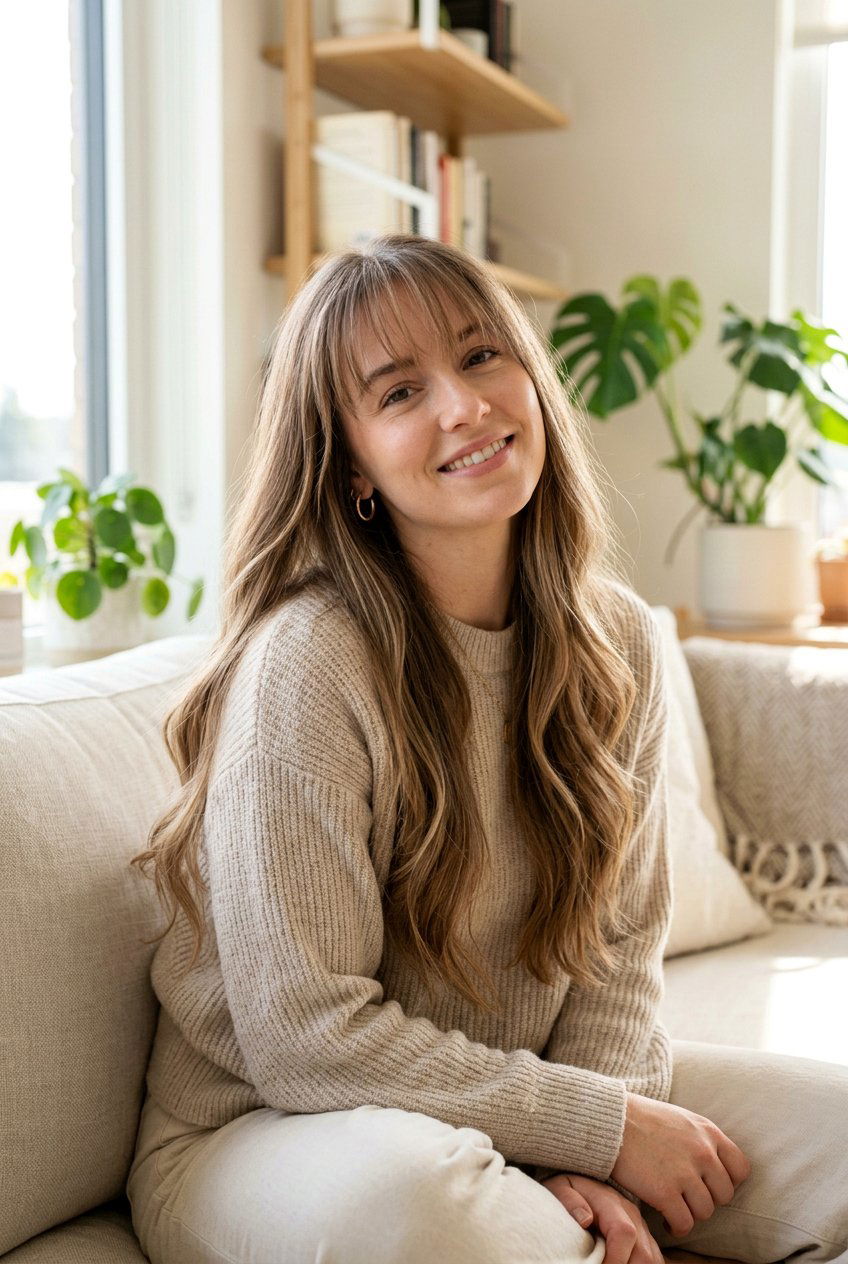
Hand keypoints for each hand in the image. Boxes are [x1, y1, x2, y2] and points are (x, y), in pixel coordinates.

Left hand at [541, 1172, 663, 1263]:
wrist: (581, 1178)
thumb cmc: (568, 1189)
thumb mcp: (561, 1188)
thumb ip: (570, 1201)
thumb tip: (586, 1219)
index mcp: (611, 1202)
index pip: (624, 1233)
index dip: (615, 1259)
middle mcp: (632, 1214)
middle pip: (644, 1253)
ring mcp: (642, 1226)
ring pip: (653, 1259)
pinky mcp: (645, 1237)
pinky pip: (654, 1258)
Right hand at [611, 1093, 751, 1236]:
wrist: (610, 1120)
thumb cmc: (642, 1119)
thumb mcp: (681, 1119)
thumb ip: (702, 1139)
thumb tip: (716, 1163)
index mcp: (708, 1132)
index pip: (741, 1168)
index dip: (727, 1180)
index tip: (709, 1184)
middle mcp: (702, 1152)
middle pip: (724, 1195)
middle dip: (707, 1199)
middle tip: (688, 1197)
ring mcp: (685, 1173)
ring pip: (705, 1212)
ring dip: (690, 1213)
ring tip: (675, 1207)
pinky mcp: (665, 1192)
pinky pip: (684, 1223)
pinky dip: (675, 1226)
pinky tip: (665, 1219)